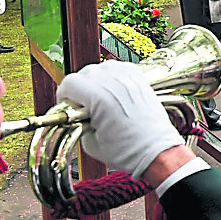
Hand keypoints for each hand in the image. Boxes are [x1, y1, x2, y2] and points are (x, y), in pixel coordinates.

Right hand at [56, 62, 183, 179]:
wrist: (156, 151)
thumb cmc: (129, 151)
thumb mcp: (91, 143)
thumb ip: (78, 123)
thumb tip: (75, 113)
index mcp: (99, 97)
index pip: (69, 83)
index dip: (64, 95)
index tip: (68, 105)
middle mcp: (114, 83)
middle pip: (83, 73)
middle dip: (79, 89)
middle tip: (83, 106)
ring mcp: (128, 78)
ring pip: (101, 68)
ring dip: (95, 81)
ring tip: (99, 99)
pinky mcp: (139, 79)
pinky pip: (118, 68)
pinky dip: (111, 77)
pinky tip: (112, 93)